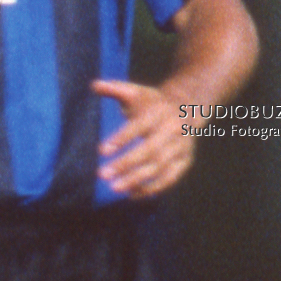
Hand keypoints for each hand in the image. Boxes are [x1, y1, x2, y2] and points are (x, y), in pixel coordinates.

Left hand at [93, 79, 195, 197]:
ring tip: (114, 188)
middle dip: (126, 163)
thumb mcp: (136, 92)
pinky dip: (152, 189)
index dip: (121, 139)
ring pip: (159, 167)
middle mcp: (173, 130)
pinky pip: (170, 179)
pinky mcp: (185, 161)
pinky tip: (132, 195)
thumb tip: (93, 85)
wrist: (187, 108)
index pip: (139, 126)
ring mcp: (181, 147)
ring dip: (137, 179)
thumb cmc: (153, 103)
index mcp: (159, 112)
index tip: (101, 151)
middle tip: (102, 175)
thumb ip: (115, 88)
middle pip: (149, 150)